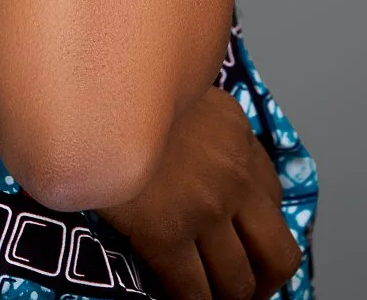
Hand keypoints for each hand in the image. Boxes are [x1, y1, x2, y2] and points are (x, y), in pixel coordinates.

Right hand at [99, 87, 301, 299]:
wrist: (88, 93)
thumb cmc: (124, 89)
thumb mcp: (182, 90)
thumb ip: (205, 127)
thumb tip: (203, 157)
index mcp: (238, 136)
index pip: (274, 199)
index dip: (260, 230)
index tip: (245, 243)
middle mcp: (234, 176)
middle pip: (278, 253)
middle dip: (264, 279)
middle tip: (243, 287)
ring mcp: (204, 209)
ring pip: (237, 282)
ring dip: (225, 296)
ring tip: (208, 297)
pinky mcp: (165, 234)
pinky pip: (193, 291)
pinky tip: (175, 297)